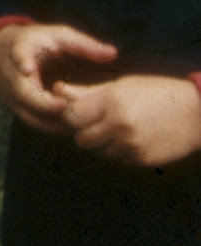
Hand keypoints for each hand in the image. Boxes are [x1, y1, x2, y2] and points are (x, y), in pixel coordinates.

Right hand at [0, 18, 118, 141]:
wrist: (4, 52)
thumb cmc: (40, 43)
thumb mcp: (60, 36)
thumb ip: (85, 45)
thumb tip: (113, 53)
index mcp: (21, 48)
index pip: (18, 55)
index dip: (21, 62)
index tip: (27, 69)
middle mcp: (10, 72)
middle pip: (21, 91)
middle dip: (41, 102)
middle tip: (64, 106)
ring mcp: (10, 92)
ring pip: (26, 110)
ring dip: (48, 119)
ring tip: (74, 124)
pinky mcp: (16, 106)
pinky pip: (32, 120)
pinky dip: (50, 126)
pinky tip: (71, 128)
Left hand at [68, 70, 200, 171]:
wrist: (198, 114)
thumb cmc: (158, 93)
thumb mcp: (122, 85)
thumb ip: (87, 92)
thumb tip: (57, 90)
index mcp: (110, 102)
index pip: (70, 117)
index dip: (69, 116)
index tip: (77, 113)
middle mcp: (118, 125)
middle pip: (80, 138)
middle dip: (83, 132)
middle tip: (94, 123)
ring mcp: (131, 145)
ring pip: (98, 151)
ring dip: (101, 143)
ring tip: (116, 129)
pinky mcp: (142, 160)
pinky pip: (118, 159)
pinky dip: (119, 152)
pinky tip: (132, 139)